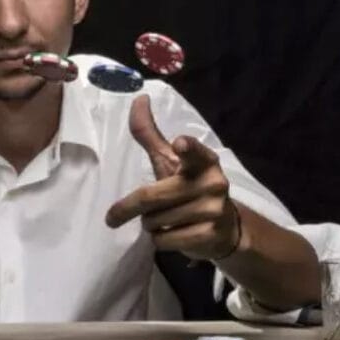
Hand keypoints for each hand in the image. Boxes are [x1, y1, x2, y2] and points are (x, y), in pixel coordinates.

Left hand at [105, 94, 242, 259]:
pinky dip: (159, 240)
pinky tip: (174, 234)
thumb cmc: (189, 187)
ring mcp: (213, 210)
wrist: (224, 229)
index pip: (194, 152)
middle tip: (115, 216)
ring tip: (165, 220)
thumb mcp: (169, 160)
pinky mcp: (210, 235)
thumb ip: (150, 134)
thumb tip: (138, 98)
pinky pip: (164, 241)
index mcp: (204, 160)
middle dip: (130, 208)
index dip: (187, 148)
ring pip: (154, 221)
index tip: (180, 143)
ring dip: (149, 224)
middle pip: (151, 197)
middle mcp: (212, 183)